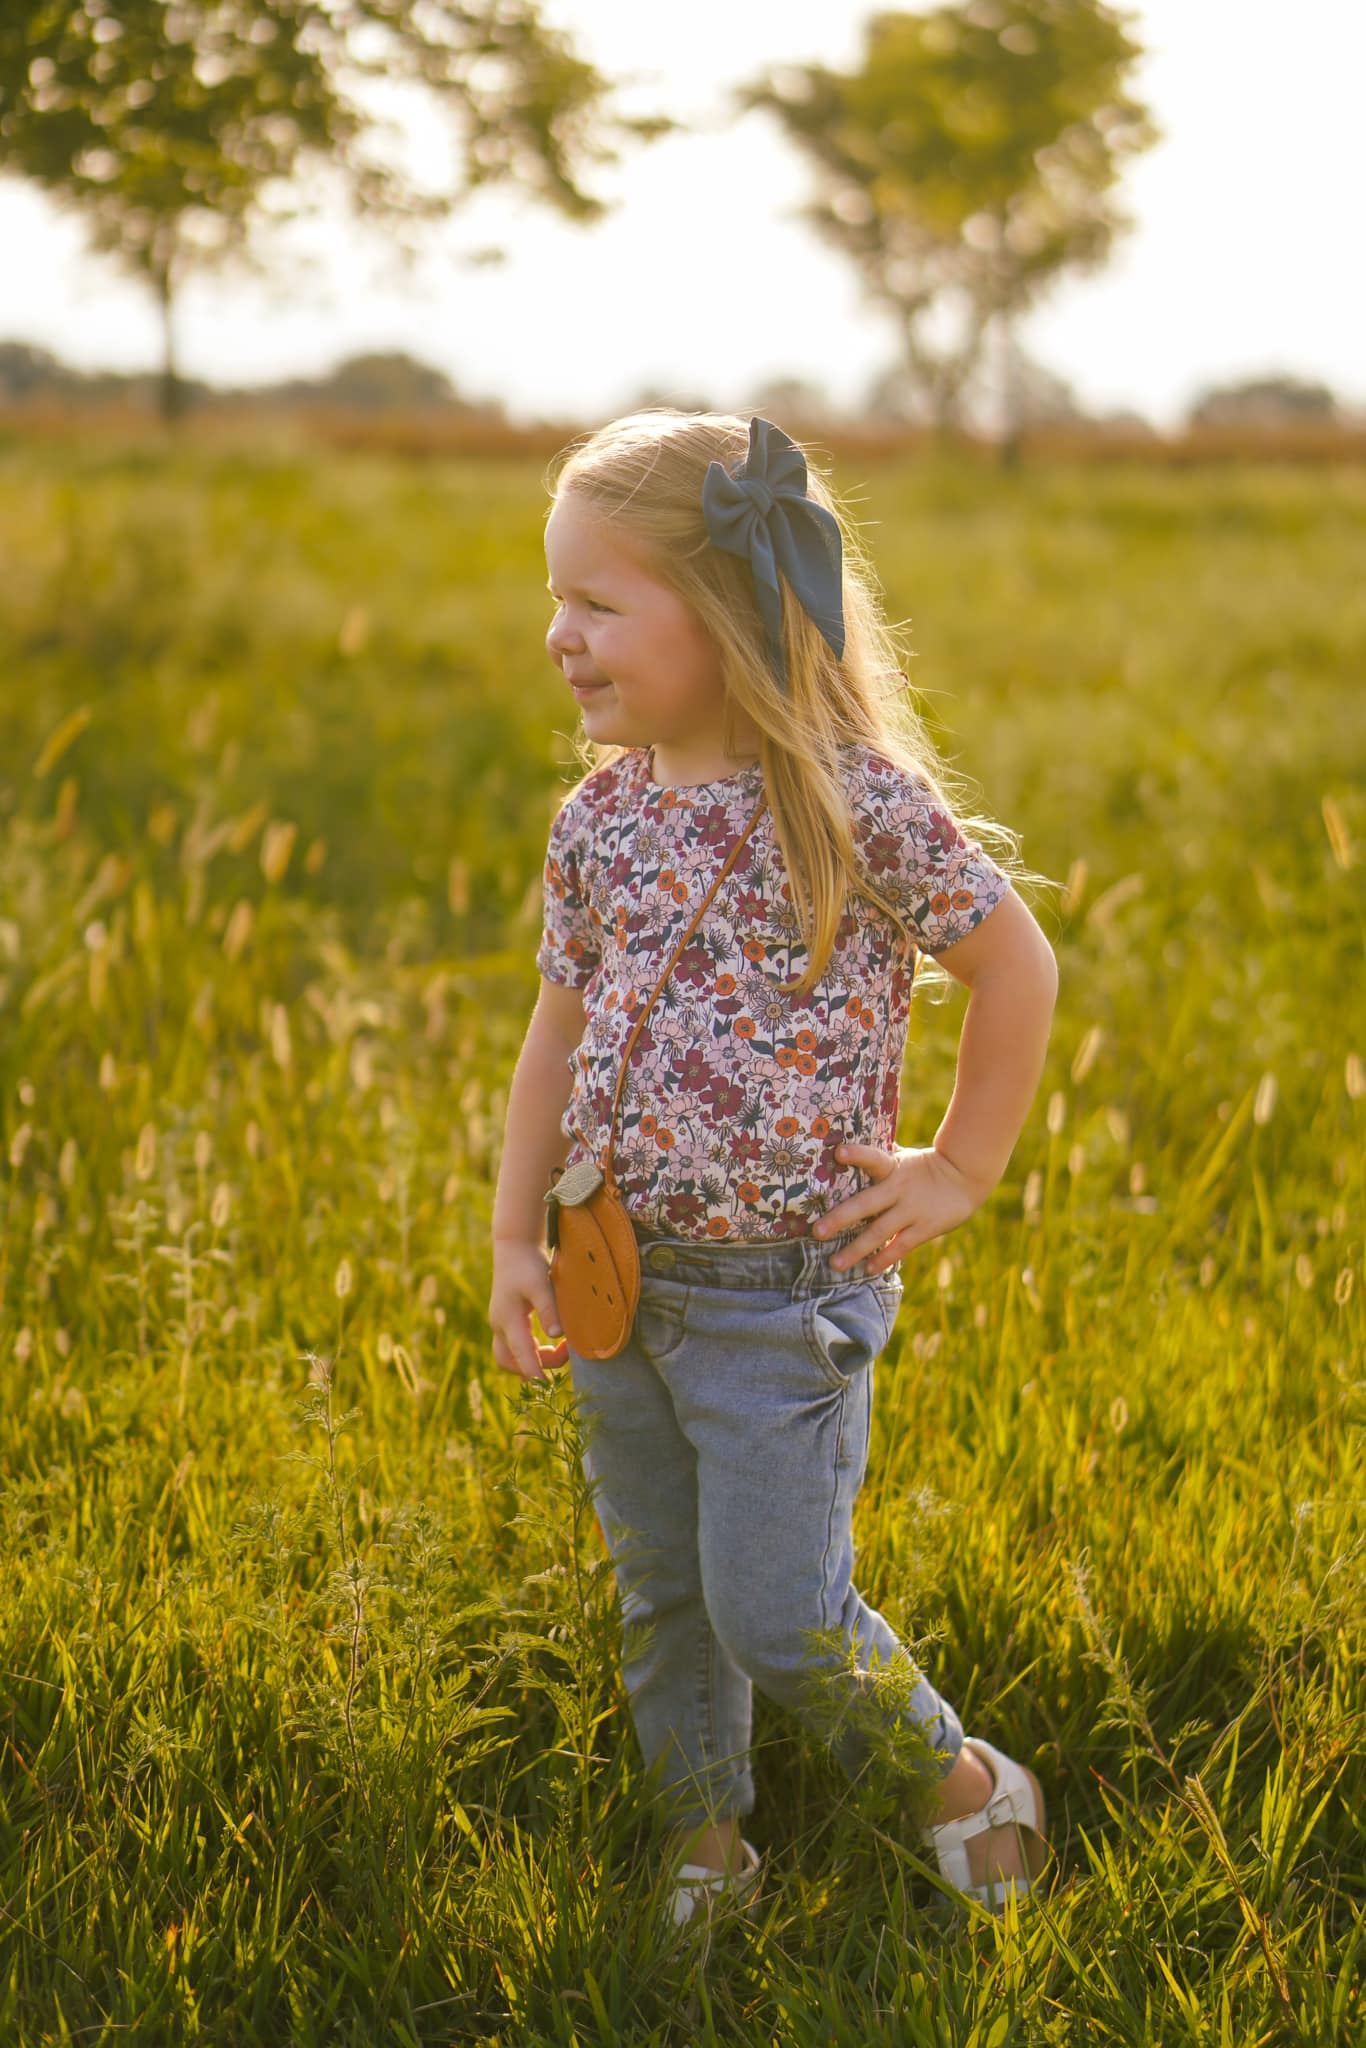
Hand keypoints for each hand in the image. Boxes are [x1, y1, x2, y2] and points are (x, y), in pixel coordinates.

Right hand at [488, 1241, 569, 1384]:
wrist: (514, 1246)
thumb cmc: (529, 1264)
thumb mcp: (541, 1285)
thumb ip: (549, 1309)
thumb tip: (557, 1335)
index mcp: (508, 1320)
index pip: (521, 1354)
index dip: (534, 1372)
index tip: (547, 1386)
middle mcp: (500, 1325)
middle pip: (509, 1362)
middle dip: (532, 1368)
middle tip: (562, 1355)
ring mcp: (500, 1323)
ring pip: (510, 1355)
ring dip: (532, 1359)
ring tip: (560, 1349)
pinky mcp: (506, 1319)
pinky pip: (515, 1345)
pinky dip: (531, 1351)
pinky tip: (550, 1343)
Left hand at [812, 1142, 987, 1274]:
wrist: (964, 1177)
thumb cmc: (924, 1166)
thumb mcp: (903, 1157)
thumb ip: (879, 1158)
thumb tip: (843, 1147)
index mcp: (893, 1167)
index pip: (873, 1158)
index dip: (857, 1155)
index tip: (838, 1153)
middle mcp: (899, 1189)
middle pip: (866, 1204)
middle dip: (840, 1218)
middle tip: (817, 1231)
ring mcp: (912, 1210)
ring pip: (879, 1232)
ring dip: (856, 1249)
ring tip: (835, 1263)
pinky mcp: (925, 1228)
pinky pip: (900, 1246)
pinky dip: (884, 1258)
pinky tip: (868, 1269)